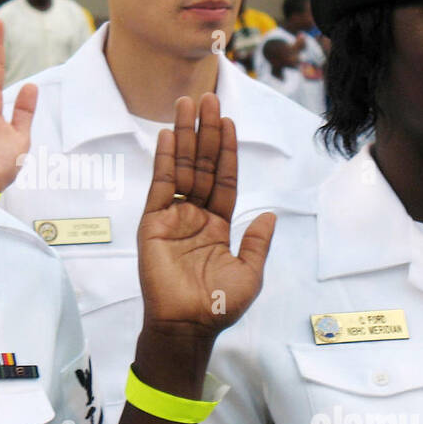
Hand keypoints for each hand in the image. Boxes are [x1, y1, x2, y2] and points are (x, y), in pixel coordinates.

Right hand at [137, 94, 275, 341]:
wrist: (187, 326)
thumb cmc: (219, 306)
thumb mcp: (250, 274)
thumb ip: (257, 243)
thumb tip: (270, 215)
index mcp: (218, 225)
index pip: (224, 179)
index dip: (226, 150)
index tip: (229, 121)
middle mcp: (195, 215)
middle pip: (202, 165)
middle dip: (206, 132)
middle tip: (208, 98)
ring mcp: (173, 217)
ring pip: (181, 168)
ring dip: (184, 136)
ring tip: (187, 104)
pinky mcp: (152, 223)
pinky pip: (160, 186)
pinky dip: (163, 160)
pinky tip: (166, 135)